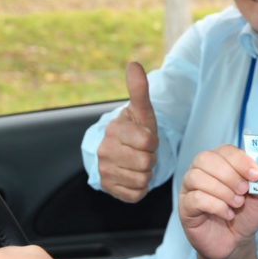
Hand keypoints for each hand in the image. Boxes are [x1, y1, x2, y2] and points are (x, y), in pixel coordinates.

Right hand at [97, 62, 159, 201]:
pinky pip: (136, 194)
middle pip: (146, 162)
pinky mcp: (108, 188)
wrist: (118, 151)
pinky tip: (134, 175)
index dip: (153, 141)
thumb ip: (139, 90)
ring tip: (138, 163)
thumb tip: (134, 64)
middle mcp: (104, 151)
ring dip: (146, 173)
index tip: (146, 138)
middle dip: (150, 158)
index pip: (148, 142)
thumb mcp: (141, 111)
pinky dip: (140, 187)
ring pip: (142, 179)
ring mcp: (104, 171)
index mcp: (114, 130)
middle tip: (143, 152)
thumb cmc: (135, 129)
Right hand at [178, 144, 257, 258]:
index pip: (225, 150)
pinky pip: (195, 198)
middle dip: (229, 174)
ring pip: (197, 177)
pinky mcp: (185, 207)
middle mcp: (201, 172)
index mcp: (220, 163)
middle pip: (205, 159)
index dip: (240, 160)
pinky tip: (227, 214)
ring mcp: (190, 189)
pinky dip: (216, 206)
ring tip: (237, 204)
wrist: (236, 242)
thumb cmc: (244, 215)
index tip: (256, 174)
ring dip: (222, 190)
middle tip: (244, 190)